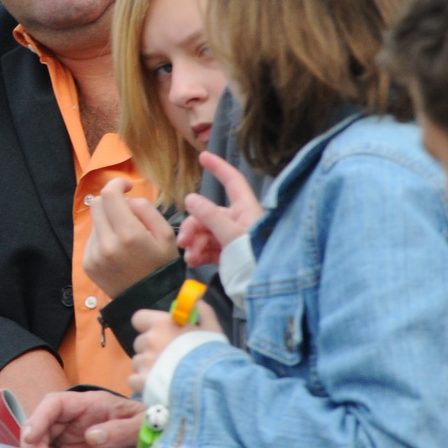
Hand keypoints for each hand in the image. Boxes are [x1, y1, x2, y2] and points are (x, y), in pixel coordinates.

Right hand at [19, 389, 144, 447]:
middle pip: (42, 424)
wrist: (150, 440)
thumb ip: (120, 429)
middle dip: (33, 444)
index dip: (39, 418)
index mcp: (88, 403)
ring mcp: (70, 435)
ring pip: (40, 440)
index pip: (55, 404)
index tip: (31, 437)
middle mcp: (73, 417)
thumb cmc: (145, 425)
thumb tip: (92, 436)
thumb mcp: (140, 424)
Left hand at [82, 177, 178, 297]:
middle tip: (126, 211)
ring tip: (124, 237)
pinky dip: (102, 237)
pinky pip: (91, 239)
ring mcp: (94, 255)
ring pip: (94, 221)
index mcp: (129, 234)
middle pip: (97, 203)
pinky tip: (116, 250)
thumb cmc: (162, 265)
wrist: (149, 301)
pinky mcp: (87, 263)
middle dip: (111, 201)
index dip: (117, 183)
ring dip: (107, 220)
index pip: (109, 194)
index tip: (127, 186)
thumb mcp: (166, 235)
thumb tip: (127, 199)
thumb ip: (146, 209)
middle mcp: (107, 244)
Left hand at [128, 303, 222, 397]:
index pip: (139, 318)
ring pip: (137, 363)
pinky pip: (133, 380)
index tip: (157, 332)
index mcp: (162, 324)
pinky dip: (142, 384)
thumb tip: (197, 301)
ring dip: (146, 367)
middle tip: (166, 358)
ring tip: (165, 375)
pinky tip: (156, 386)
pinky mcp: (142, 382)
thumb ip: (202, 312)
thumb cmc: (211, 354)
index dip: (146, 326)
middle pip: (140, 343)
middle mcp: (149, 341)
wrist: (210, 383)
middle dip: (150, 350)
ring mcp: (144, 362)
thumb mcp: (212, 329)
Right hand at [177, 152, 261, 266]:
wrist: (262, 290)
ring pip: (205, 232)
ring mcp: (233, 238)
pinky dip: (198, 253)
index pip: (233, 181)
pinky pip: (208, 247)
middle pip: (209, 213)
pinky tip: (194, 260)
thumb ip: (210, 216)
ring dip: (194, 242)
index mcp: (246, 210)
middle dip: (193, 225)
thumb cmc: (255, 259)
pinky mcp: (228, 255)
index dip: (219, 167)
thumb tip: (190, 198)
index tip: (204, 157)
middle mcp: (239, 221)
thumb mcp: (231, 235)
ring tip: (190, 256)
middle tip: (184, 241)